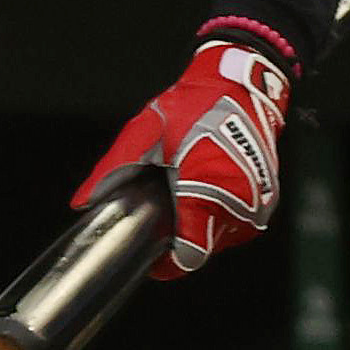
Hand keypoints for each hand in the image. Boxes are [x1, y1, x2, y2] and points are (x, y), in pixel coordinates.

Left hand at [72, 36, 291, 278]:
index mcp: (209, 193)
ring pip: (220, 236)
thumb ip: (112, 172)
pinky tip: (202, 185)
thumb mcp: (143, 135)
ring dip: (199, 221)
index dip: (165, 262)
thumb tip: (82, 202)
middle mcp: (241, 207)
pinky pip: (236, 221)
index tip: (149, 256)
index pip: (188, 256)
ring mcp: (258, 204)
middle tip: (161, 202)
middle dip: (179, 232)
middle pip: (202, 246)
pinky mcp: (267, 199)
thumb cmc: (191, 107)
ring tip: (183, 186)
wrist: (240, 86)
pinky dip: (218, 211)